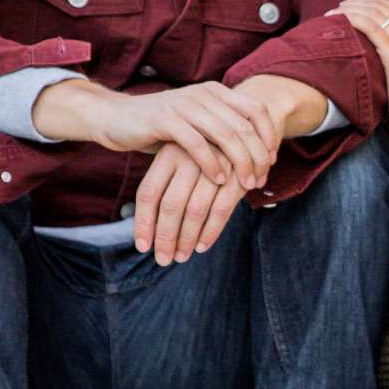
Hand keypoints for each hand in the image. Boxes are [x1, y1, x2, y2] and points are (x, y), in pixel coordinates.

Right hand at [35, 76, 280, 189]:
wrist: (118, 119)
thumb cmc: (161, 128)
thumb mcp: (198, 125)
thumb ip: (223, 132)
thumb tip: (257, 155)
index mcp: (216, 91)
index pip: (256, 110)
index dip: (268, 137)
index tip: (271, 162)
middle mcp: (204, 94)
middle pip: (245, 125)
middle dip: (257, 156)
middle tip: (259, 180)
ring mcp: (186, 104)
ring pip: (226, 134)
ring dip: (240, 162)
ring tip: (245, 184)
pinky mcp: (167, 120)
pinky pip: (198, 143)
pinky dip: (212, 163)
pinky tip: (219, 180)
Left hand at [134, 145, 246, 265]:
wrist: (246, 129)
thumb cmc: (207, 153)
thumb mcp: (182, 157)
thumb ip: (166, 184)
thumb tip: (147, 227)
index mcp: (168, 154)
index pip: (148, 193)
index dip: (143, 223)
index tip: (143, 246)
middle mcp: (188, 158)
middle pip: (170, 205)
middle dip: (165, 237)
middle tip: (163, 259)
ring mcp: (213, 166)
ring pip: (194, 210)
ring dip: (186, 239)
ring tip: (180, 257)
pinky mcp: (237, 176)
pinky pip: (220, 210)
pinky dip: (210, 232)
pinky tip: (201, 246)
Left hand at [329, 0, 388, 155]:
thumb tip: (384, 34)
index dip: (369, 2)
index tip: (351, 5)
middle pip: (383, 6)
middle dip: (358, 3)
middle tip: (339, 7)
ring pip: (375, 15)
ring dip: (351, 10)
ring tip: (333, 14)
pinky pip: (371, 28)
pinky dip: (352, 20)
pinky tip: (339, 21)